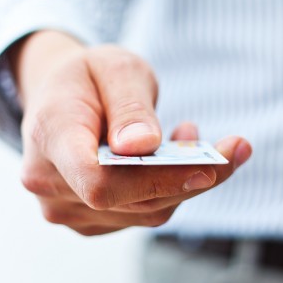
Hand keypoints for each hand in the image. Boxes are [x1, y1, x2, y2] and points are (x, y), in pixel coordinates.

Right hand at [12, 30, 251, 234]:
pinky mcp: (86, 215)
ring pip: (142, 211)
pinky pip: (137, 211)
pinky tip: (169, 157)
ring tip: (192, 139)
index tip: (210, 166)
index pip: (100, 182)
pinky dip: (165, 188)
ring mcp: (65, 205)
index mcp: (51, 136)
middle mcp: (49, 182)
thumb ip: (127, 106)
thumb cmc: (86, 76)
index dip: (157, 181)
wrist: (60, 96)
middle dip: (191, 177)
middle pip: (131, 200)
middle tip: (233, 148)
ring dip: (182, 180)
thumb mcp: (112, 68)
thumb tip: (143, 147)